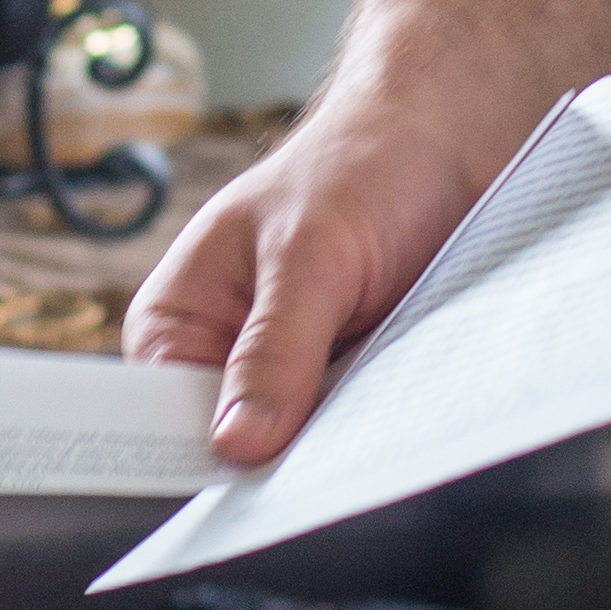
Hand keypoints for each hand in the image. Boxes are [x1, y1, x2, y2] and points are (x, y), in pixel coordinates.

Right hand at [129, 83, 507, 466]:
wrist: (450, 135)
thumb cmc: (359, 167)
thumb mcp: (307, 254)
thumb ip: (272, 351)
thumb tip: (233, 444)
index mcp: (178, 319)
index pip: (161, 420)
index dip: (196, 454)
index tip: (242, 474)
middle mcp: (226, 354)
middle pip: (236, 444)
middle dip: (279, 454)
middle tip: (321, 453)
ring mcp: (292, 373)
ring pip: (302, 444)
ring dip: (338, 438)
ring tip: (369, 416)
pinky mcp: (352, 380)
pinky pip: (355, 430)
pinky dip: (379, 423)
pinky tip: (401, 411)